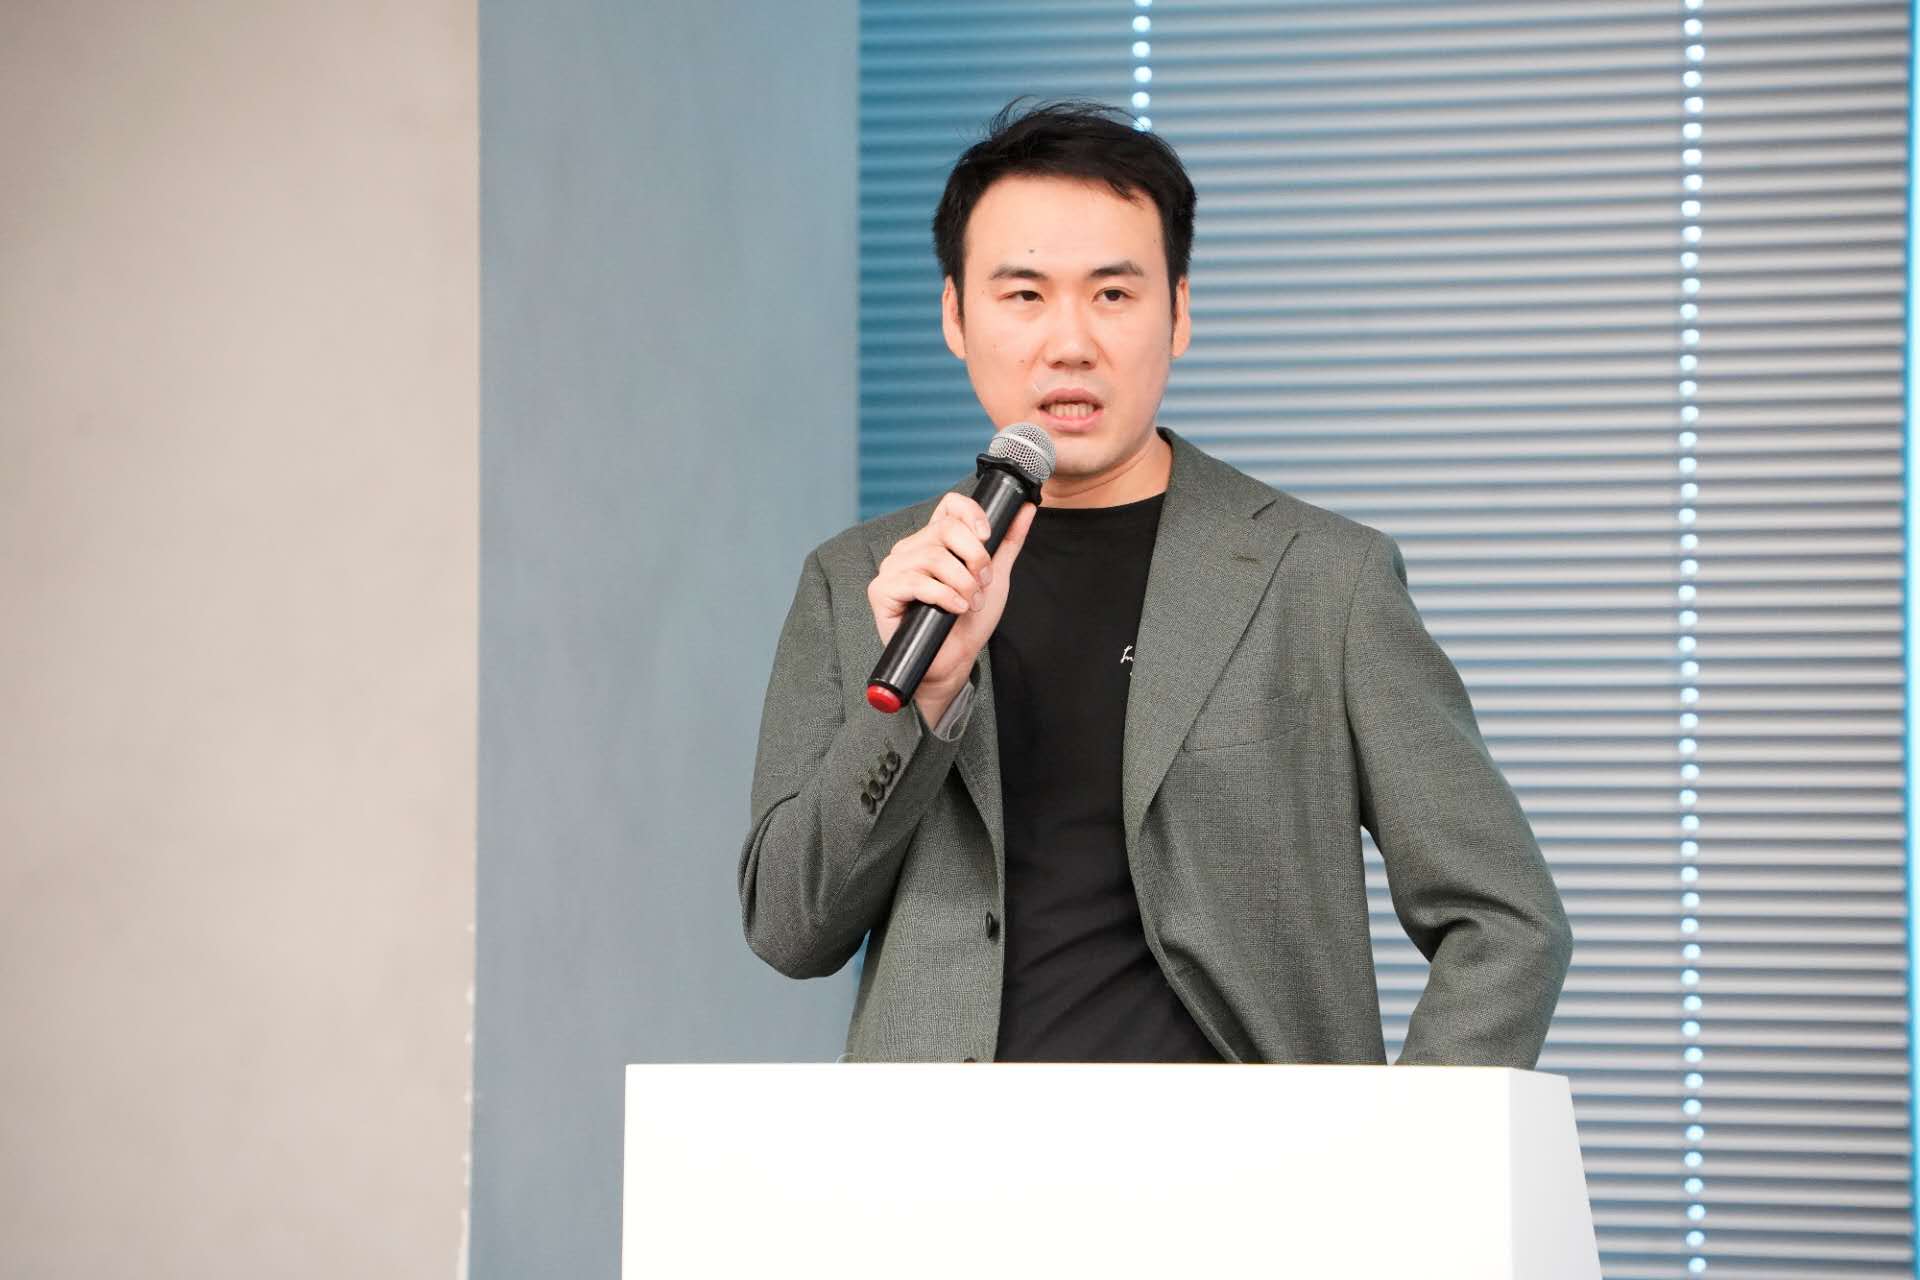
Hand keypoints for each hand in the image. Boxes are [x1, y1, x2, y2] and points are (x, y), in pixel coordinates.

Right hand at [867, 492, 1037, 722]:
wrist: (953, 661)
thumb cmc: (968, 622)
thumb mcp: (995, 577)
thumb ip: (1008, 542)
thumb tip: (1025, 508)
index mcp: (933, 541)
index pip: (948, 506)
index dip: (971, 514)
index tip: (988, 537)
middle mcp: (910, 549)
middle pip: (945, 530)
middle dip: (975, 558)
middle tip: (983, 583)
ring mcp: (893, 569)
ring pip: (933, 557)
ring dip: (962, 583)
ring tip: (969, 602)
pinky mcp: (881, 591)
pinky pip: (916, 582)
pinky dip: (943, 596)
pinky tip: (955, 609)